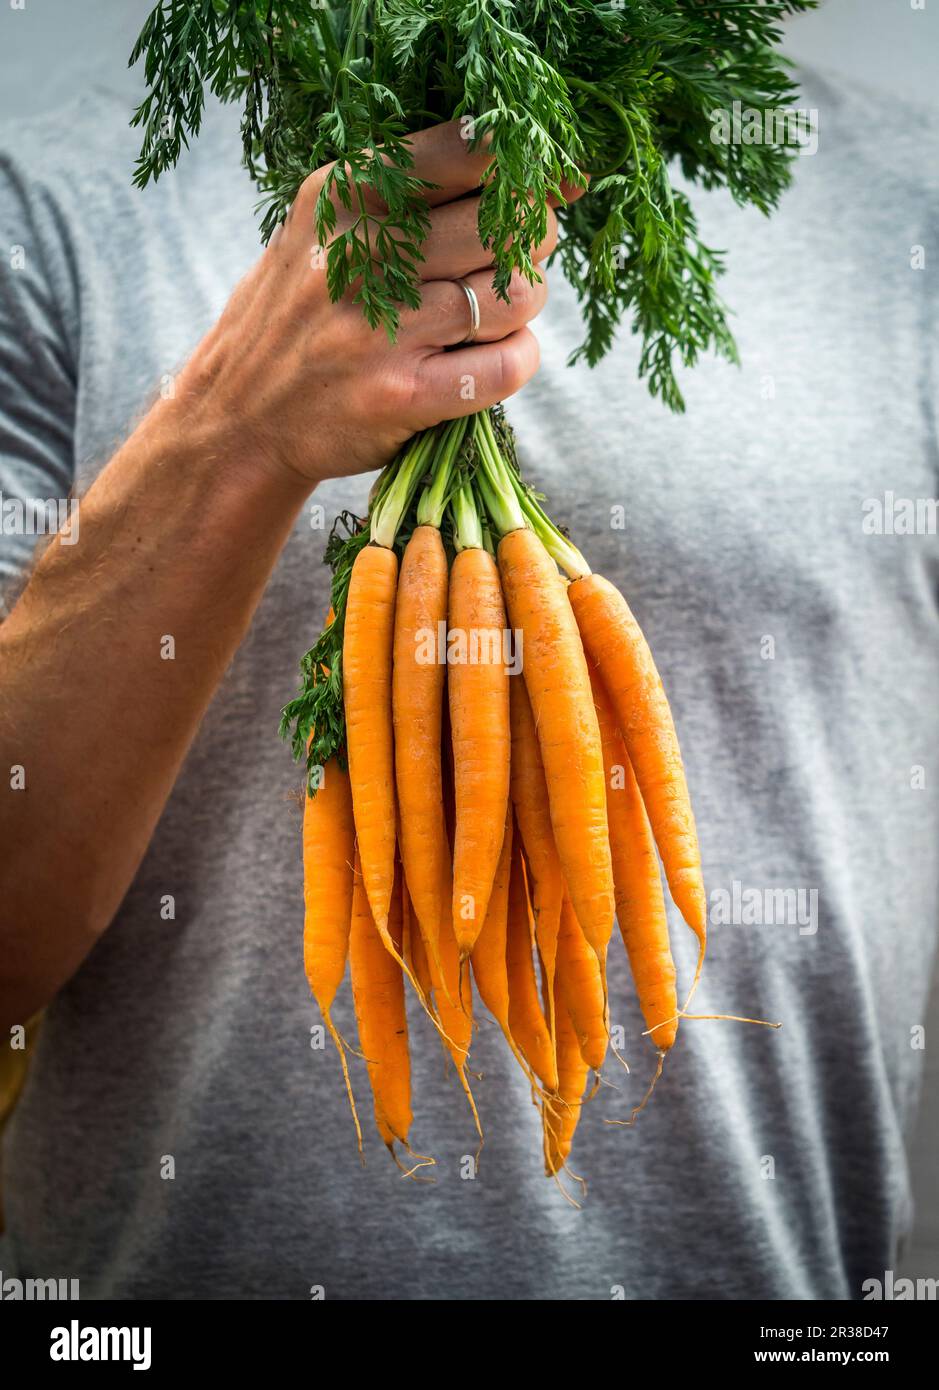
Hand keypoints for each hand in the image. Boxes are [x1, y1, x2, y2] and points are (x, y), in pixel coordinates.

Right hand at [177, 121, 571, 487]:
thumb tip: (531, 165)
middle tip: (513, 260)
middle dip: (531, 241)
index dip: (524, 166)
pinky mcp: (402, 396)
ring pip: (515, 296)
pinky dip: (518, 359)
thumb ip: (407, 193)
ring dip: (523, 306)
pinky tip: (492, 359)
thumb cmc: (297, 316)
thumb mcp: (321, 231)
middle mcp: (359, 256)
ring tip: (492, 313)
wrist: (237, 422)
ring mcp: (380, 331)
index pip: (465, 150)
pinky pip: (507, 366)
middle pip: (506, 226)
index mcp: (341, 196)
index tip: (544, 184)